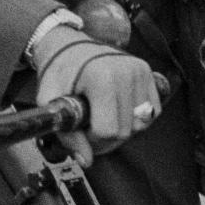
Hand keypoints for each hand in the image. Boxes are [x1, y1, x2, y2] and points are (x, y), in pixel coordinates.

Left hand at [33, 42, 162, 160]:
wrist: (70, 44)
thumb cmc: (58, 71)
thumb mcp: (51, 100)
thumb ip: (67, 134)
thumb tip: (86, 161)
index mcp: (103, 79)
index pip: (108, 131)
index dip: (92, 140)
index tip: (81, 132)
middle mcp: (127, 74)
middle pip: (125, 131)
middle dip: (106, 138)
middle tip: (90, 128)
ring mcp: (140, 72)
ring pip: (141, 124)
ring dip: (122, 128)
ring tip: (104, 117)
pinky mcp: (148, 73)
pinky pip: (152, 111)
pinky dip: (136, 117)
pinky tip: (118, 110)